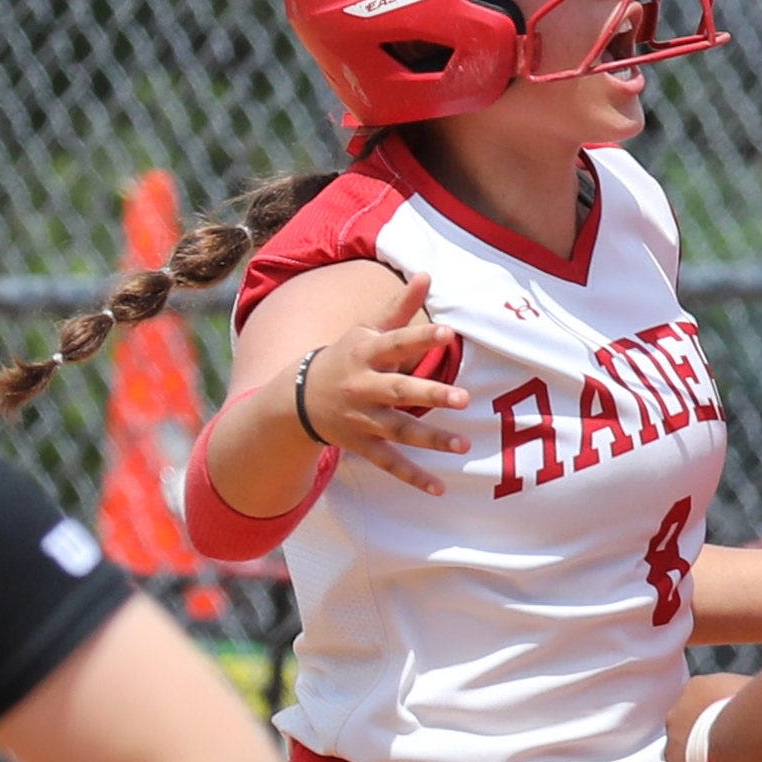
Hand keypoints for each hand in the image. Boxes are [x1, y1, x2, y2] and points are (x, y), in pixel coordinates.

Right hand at [299, 271, 468, 480]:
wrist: (298, 398)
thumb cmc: (347, 358)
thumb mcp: (365, 331)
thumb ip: (399, 308)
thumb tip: (426, 274)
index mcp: (365, 354)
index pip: (394, 343)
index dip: (419, 338)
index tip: (448, 332)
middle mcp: (362, 386)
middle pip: (397, 390)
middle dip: (429, 394)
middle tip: (463, 397)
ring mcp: (361, 419)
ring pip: (397, 430)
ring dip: (430, 439)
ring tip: (463, 445)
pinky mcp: (362, 446)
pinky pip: (389, 464)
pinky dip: (412, 476)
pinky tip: (439, 487)